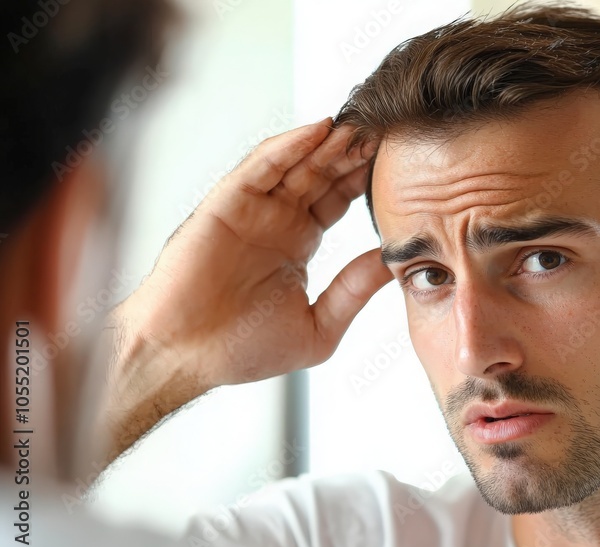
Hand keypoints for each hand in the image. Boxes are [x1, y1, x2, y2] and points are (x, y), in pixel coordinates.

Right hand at [102, 118, 391, 458]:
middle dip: (353, 154)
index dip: (366, 181)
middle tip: (388, 133)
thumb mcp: (319, 325)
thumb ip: (354, 290)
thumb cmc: (241, 350)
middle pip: (322, 175)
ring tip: (361, 125)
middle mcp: (276, 221)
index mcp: (297, 245)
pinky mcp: (227, 203)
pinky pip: (261, 166)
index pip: (339, 200)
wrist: (186, 357)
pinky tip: (318, 130)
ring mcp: (252, 210)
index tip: (401, 165)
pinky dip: (289, 146)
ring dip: (328, 143)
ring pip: (296, 164)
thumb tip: (393, 263)